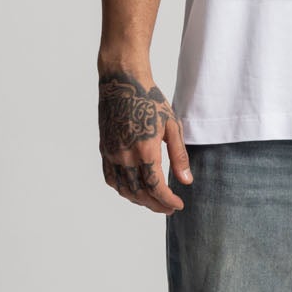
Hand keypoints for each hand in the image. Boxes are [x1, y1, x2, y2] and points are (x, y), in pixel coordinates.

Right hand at [98, 63, 192, 212]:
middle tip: (169, 208)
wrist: (122, 83)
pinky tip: (133, 190)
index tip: (178, 205)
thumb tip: (186, 181)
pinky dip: (122, 189)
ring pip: (124, 189)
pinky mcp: (104, 150)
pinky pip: (111, 178)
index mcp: (145, 149)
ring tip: (153, 201)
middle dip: (155, 205)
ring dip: (139, 200)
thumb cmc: (150, 100)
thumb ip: (179, 156)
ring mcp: (112, 153)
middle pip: (140, 193)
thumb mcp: (172, 126)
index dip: (167, 201)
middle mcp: (126, 155)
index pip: (156, 187)